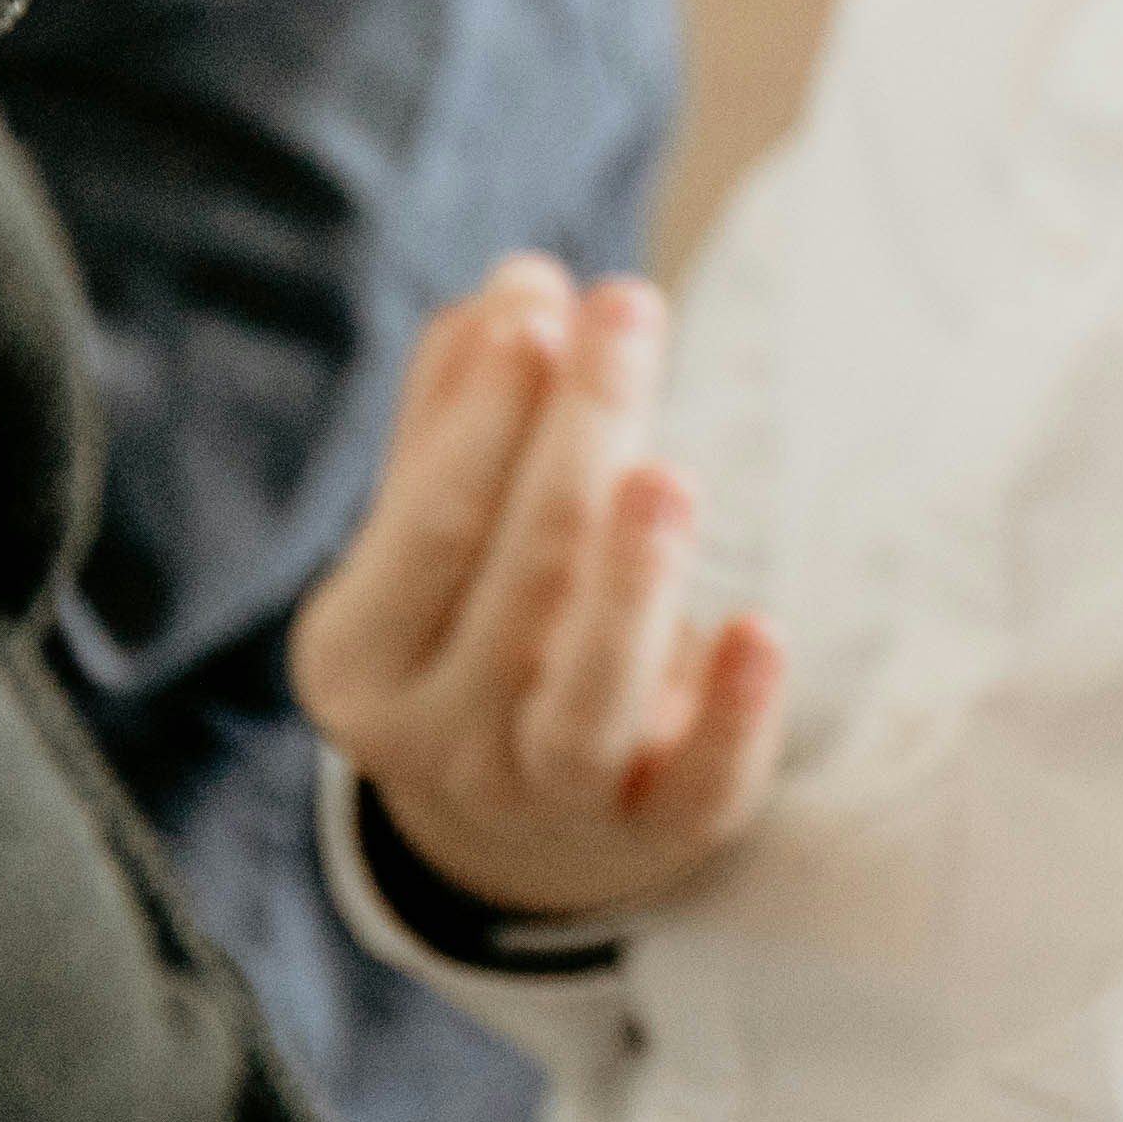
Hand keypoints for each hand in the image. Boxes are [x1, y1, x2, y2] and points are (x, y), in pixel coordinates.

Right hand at [288, 263, 788, 925]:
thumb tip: (520, 285)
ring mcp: (547, 806)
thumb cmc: (484, 620)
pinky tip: (762, 631)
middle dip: (573, 442)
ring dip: (631, 587)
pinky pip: (695, 790)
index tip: (540, 308)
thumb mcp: (442, 528)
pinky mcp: (658, 836)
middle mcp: (436, 746)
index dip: (481, 419)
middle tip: (627, 312)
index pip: (430, 527)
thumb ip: (468, 411)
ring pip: (585, 706)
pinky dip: (732, 716)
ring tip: (669, 476)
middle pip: (517, 590)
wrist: (525, 824)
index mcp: (360, 656)